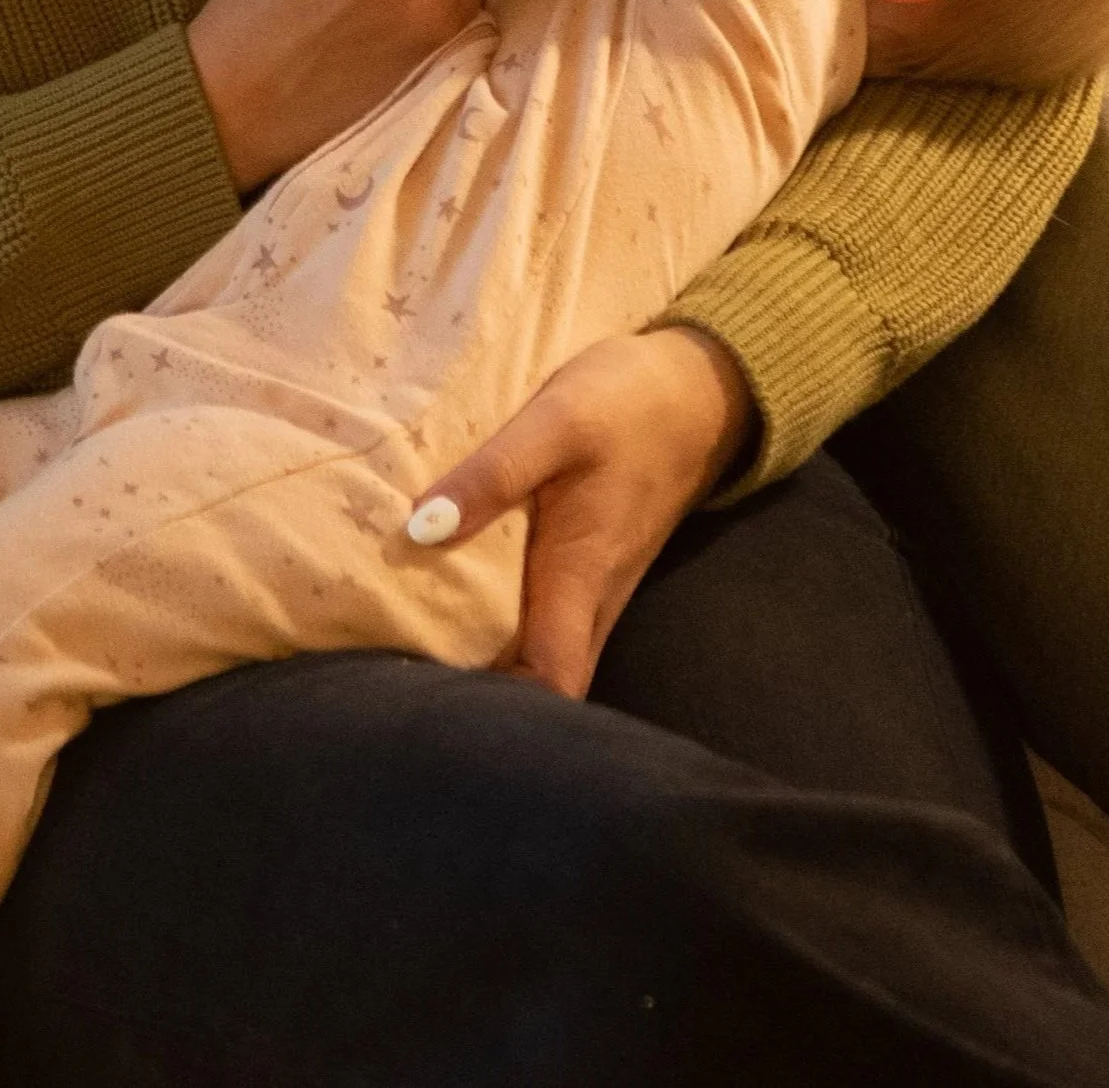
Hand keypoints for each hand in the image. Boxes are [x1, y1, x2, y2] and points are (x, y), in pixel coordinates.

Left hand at [405, 329, 758, 696]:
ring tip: (420, 656)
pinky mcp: (595, 569)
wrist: (698, 392)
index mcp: (581, 575)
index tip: (437, 714)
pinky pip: (551, 622)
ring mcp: (599, 589)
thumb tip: (420, 528)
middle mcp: (594, 599)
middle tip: (410, 690)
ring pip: (547, 655)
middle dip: (485, 701)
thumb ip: (492, 476)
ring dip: (494, 664)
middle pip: (544, 684)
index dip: (502, 716)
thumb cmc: (628, 405)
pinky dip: (510, 628)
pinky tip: (460, 606)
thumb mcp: (555, 422)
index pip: (552, 682)